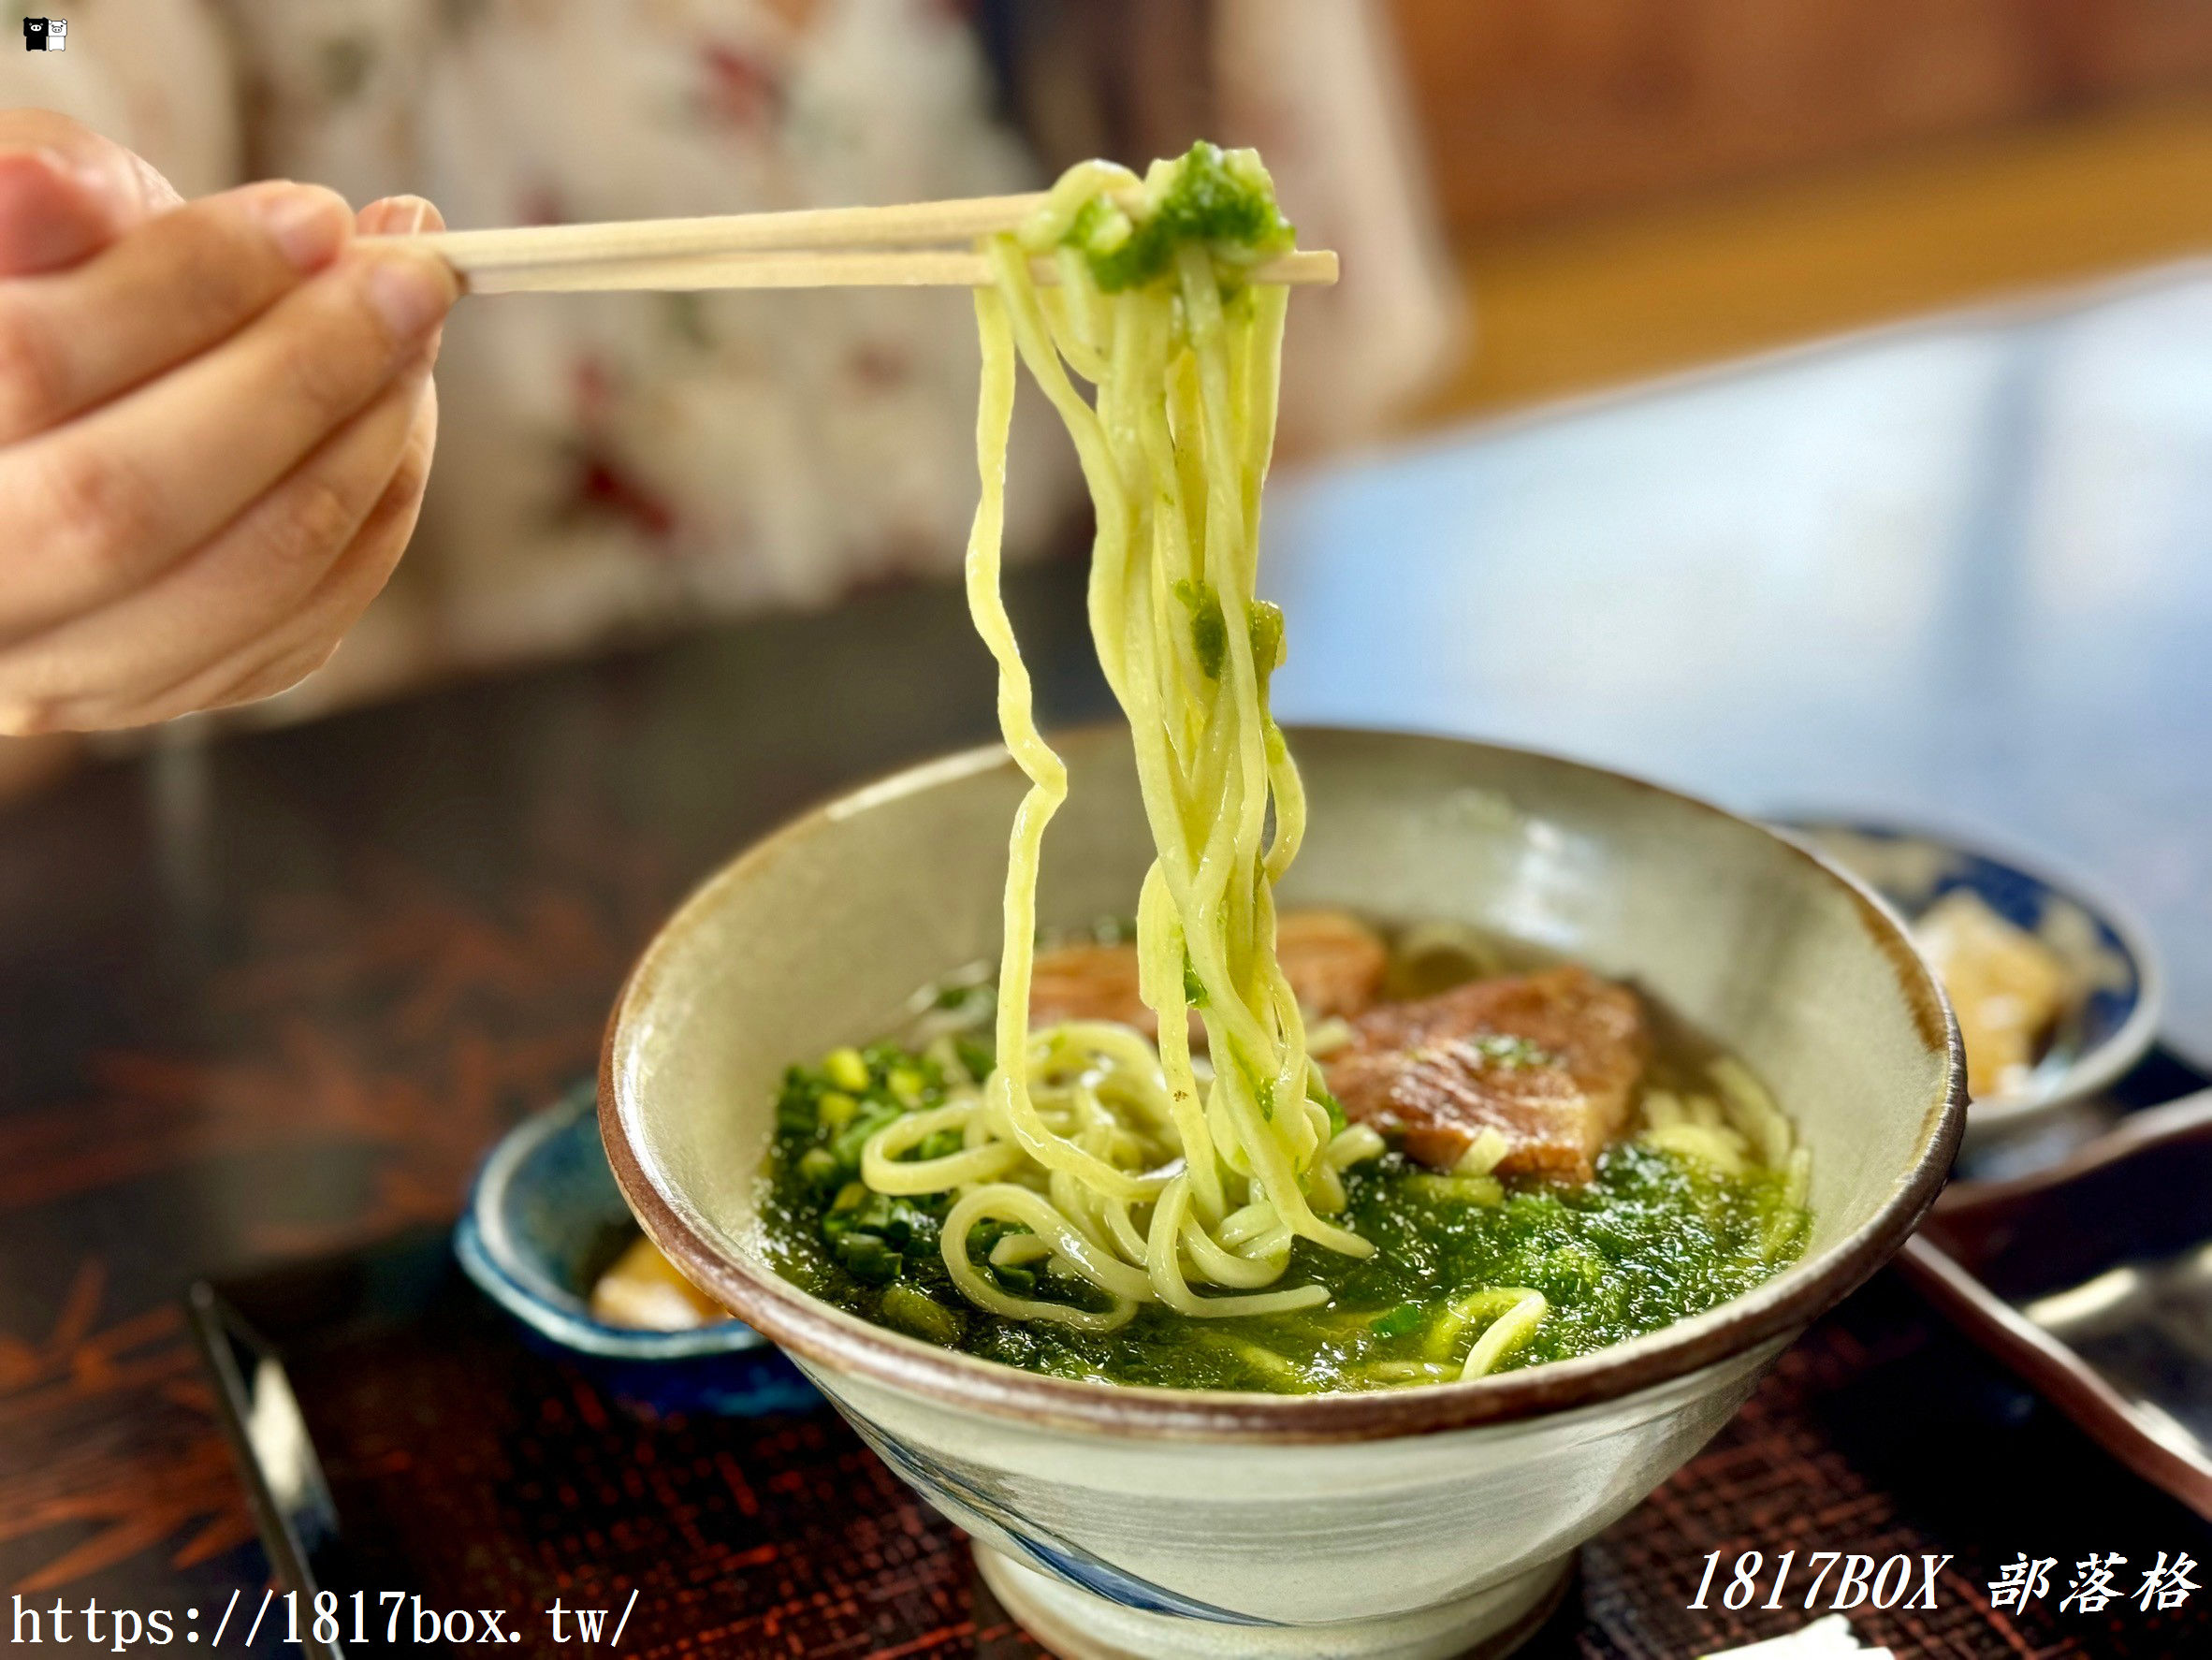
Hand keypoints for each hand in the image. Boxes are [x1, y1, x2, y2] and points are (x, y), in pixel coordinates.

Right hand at [0, 109, 459, 732]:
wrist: (35, 437)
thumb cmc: (29, 301)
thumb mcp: (24, 226)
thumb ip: (39, 195)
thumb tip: (55, 192)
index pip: (31, 364)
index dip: (189, 283)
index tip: (316, 216)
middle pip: (131, 501)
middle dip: (301, 374)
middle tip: (408, 278)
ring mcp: (52, 668)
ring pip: (237, 581)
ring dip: (361, 443)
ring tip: (411, 329)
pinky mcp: (156, 693)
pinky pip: (297, 625)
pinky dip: (375, 511)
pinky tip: (396, 414)